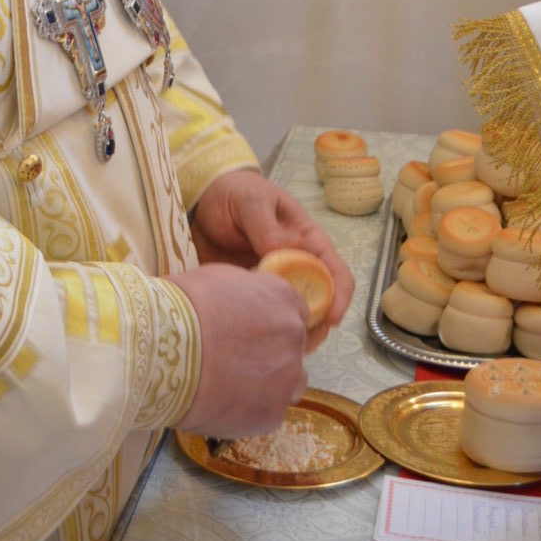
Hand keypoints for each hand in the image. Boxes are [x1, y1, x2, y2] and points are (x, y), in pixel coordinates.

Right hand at [170, 262, 309, 435]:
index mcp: (282, 297)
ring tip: (232, 386)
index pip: (294, 310)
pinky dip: (251, 410)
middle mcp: (293, 335)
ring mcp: (286, 376)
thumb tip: (248, 302)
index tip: (253, 331)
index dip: (271, 322)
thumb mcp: (218, 278)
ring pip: (288, 383)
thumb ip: (247, 291)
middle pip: (293, 348)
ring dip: (269, 383)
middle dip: (271, 352)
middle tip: (237, 359)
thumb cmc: (180, 308)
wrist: (159, 352)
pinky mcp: (272, 412)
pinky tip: (224, 404)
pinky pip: (270, 412)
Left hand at [190, 168, 354, 346]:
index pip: (336, 273)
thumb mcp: (252, 201)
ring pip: (292, 316)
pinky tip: (251, 339)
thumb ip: (267, 227)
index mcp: (306, 242)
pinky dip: (262, 331)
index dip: (339, 298)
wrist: (201, 201)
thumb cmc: (235, 194)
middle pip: (318, 304)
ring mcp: (274, 283)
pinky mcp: (252, 294)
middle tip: (295, 343)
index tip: (329, 320)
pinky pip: (263, 318)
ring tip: (274, 347)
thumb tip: (281, 254)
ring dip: (289, 333)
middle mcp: (296, 267)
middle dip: (314, 327)